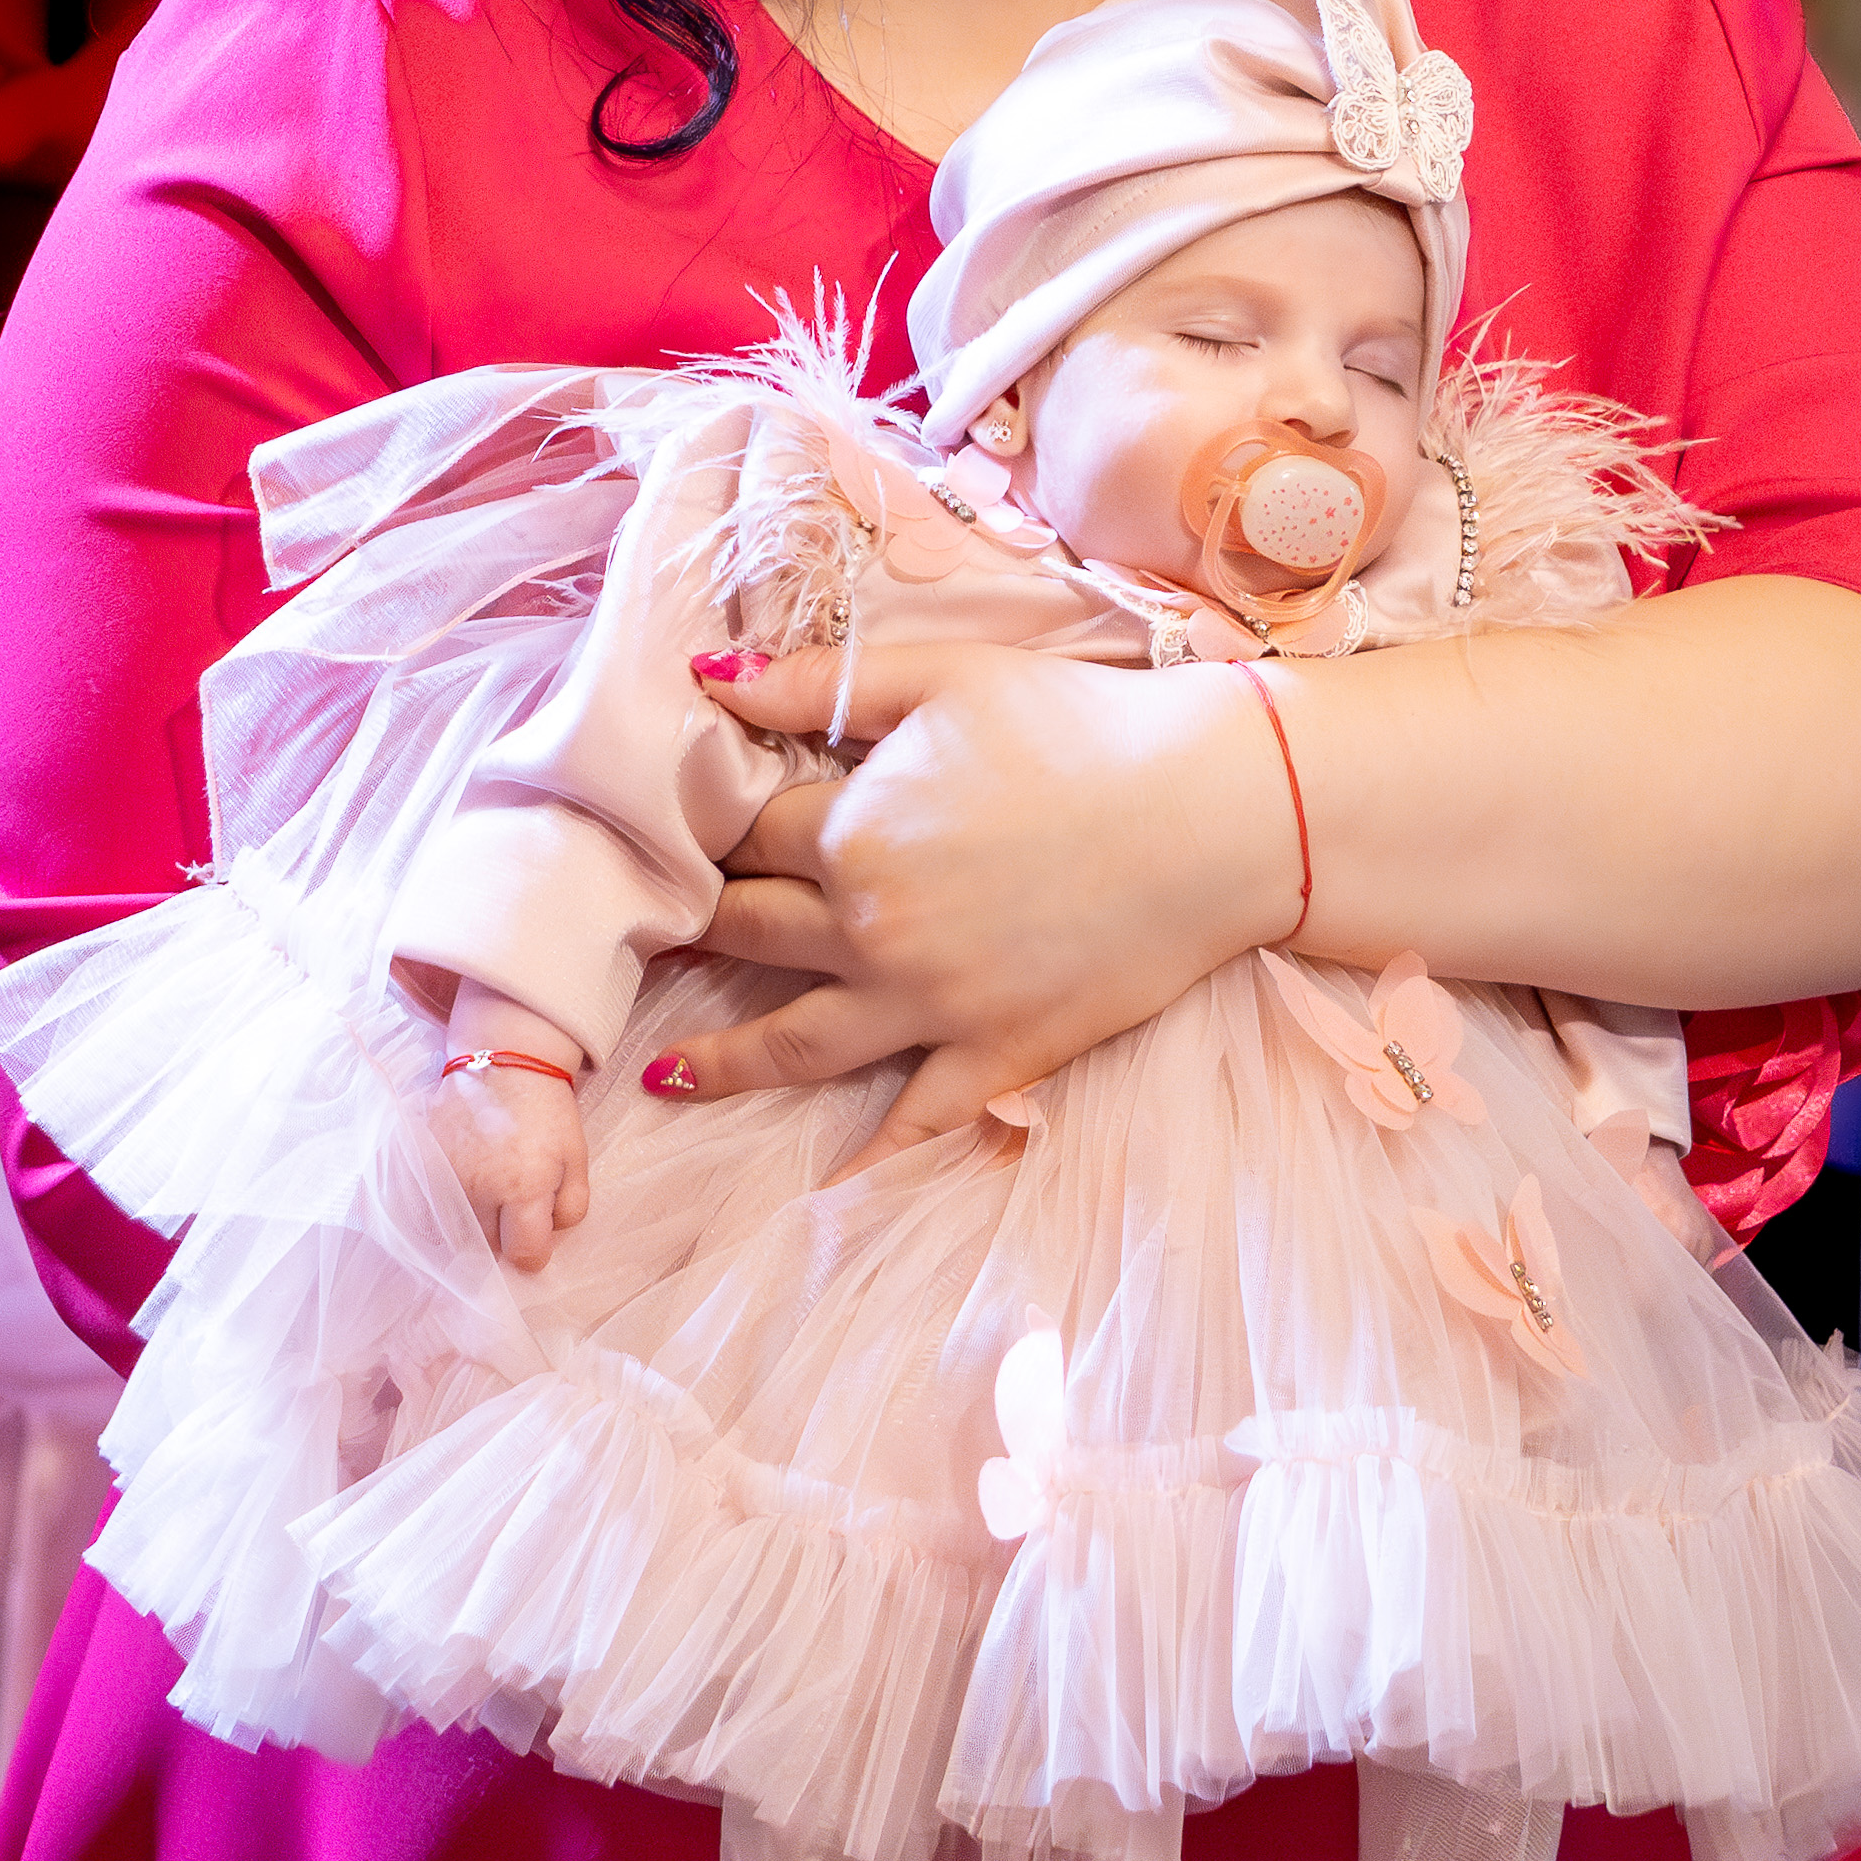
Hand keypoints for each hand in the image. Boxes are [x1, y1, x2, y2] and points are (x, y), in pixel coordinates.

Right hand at [429, 1059, 590, 1273]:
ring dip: (473, 1217)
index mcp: (523, 1190)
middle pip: (487, 1246)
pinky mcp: (424, 1162)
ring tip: (488, 1184)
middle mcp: (478, 1190)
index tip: (536, 1232)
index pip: (525, 1256)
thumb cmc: (546, 1112)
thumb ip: (570, 1208)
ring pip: (457, 1227)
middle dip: (503, 1235)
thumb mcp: (576, 1158)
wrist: (504, 1061)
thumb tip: (546, 1239)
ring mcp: (445, 1176)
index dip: (535, 1250)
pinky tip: (463, 1176)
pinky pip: (431, 1202)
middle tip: (513, 1202)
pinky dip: (446, 1199)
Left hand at [658, 638, 1299, 1165]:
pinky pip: (915, 1118)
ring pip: (797, 1043)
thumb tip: (706, 682)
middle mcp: (872, 929)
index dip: (707, 831)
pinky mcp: (996, 1054)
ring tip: (665, 1073)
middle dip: (696, 933)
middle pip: (752, 934)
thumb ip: (817, 683)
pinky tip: (827, 1183)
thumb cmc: (1083, 725)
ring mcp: (930, 1005)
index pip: (746, 835)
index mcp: (854, 832)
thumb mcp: (943, 677)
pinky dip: (868, 1157)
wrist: (1213, 810)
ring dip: (722, 1061)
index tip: (673, 840)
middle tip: (648, 944)